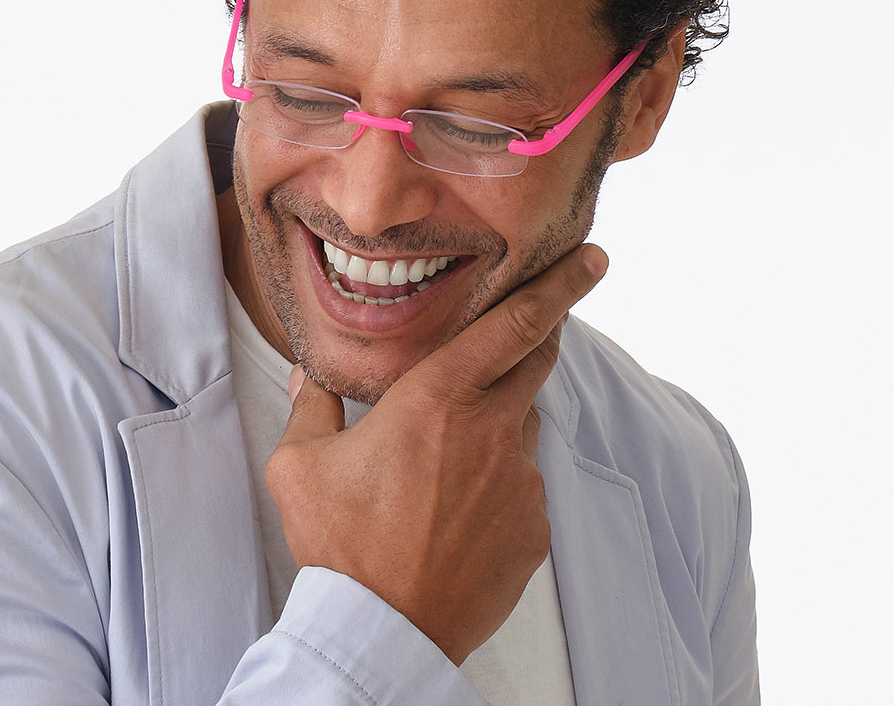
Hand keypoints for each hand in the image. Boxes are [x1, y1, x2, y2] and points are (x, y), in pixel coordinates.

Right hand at [264, 243, 607, 664]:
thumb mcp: (301, 465)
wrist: (382, 633)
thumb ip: (311, 405)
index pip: (516, 323)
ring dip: (499, 420)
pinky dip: (498, 483)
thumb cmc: (340, 545)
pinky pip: (523, 484)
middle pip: (537, 360)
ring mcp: (521, 480)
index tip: (592, 259)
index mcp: (439, 397)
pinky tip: (457, 512)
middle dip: (541, 334)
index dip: (560, 284)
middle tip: (525, 328)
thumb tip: (310, 374)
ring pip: (523, 425)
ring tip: (447, 461)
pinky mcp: (533, 526)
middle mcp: (493, 429)